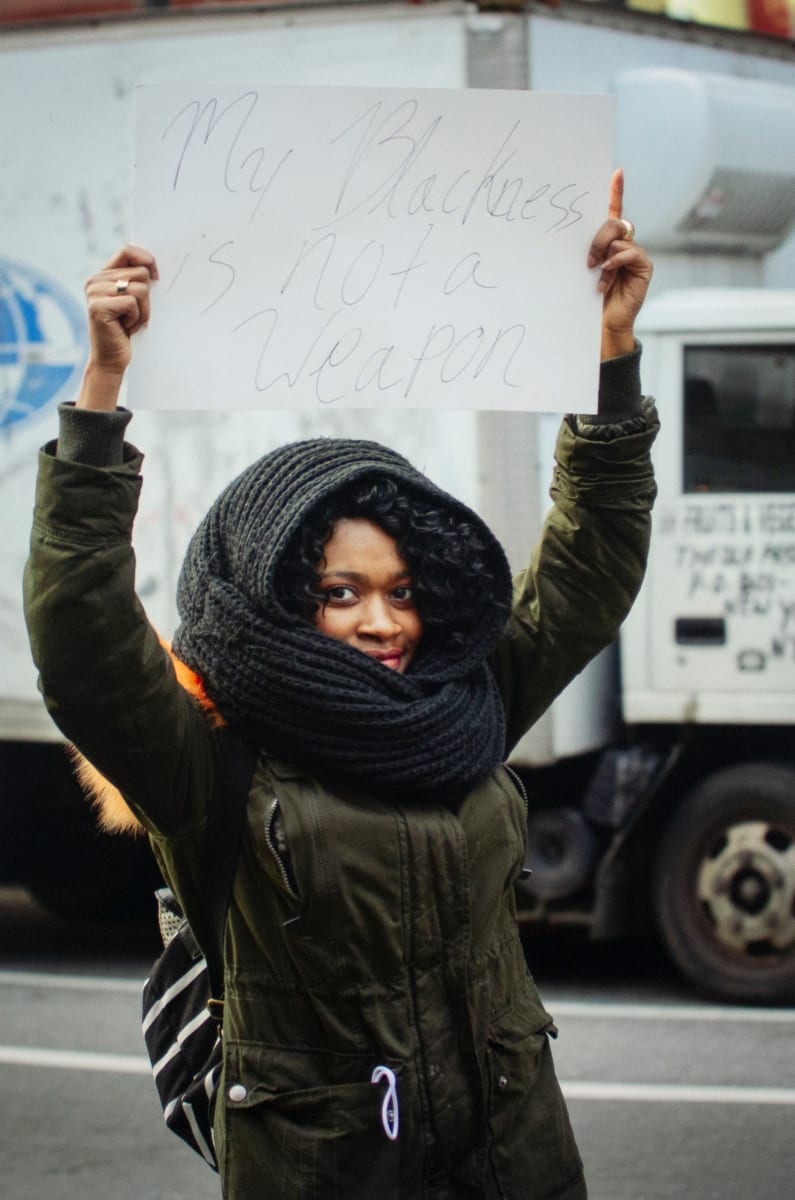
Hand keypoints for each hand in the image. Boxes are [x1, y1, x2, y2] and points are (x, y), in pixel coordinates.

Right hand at [78, 245, 158, 409]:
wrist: (111, 359)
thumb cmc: (126, 330)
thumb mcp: (133, 300)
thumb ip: (137, 280)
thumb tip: (154, 265)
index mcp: (103, 274)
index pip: (128, 250)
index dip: (147, 260)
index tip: (157, 277)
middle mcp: (95, 280)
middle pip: (140, 272)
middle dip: (147, 298)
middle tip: (134, 314)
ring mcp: (94, 292)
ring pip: (140, 289)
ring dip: (143, 310)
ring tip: (130, 322)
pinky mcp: (98, 307)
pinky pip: (133, 303)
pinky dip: (137, 318)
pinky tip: (125, 328)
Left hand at [587, 169, 652, 360]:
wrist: (602, 323)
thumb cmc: (589, 297)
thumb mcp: (585, 270)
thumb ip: (590, 251)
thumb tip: (589, 245)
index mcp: (609, 242)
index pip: (614, 211)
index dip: (616, 191)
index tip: (617, 173)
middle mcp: (624, 244)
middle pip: (615, 223)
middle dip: (599, 236)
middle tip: (588, 259)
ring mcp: (635, 255)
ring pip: (620, 238)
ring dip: (604, 254)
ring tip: (595, 273)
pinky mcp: (644, 267)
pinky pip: (632, 252)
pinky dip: (617, 262)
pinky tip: (607, 276)